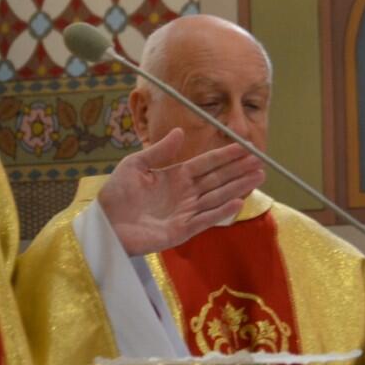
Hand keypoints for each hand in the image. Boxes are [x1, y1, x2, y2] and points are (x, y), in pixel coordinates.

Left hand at [96, 130, 263, 255]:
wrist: (104, 223)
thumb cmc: (116, 194)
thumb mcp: (135, 165)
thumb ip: (159, 151)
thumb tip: (181, 132)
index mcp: (175, 176)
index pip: (206, 164)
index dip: (225, 156)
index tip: (244, 148)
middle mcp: (185, 194)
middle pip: (217, 180)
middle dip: (239, 171)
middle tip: (260, 162)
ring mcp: (185, 213)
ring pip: (217, 198)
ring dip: (238, 188)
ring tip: (258, 177)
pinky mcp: (181, 231)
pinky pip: (205, 220)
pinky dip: (221, 211)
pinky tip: (237, 201)